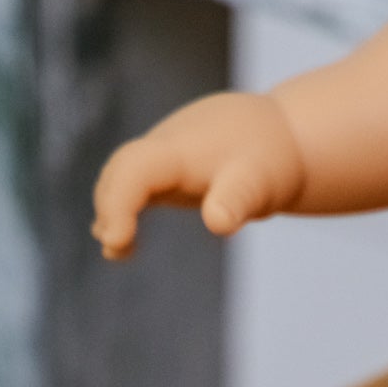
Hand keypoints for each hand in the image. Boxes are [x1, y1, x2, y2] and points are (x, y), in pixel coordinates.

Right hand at [92, 92, 306, 258]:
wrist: (277, 133)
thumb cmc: (268, 160)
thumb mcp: (261, 181)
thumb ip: (237, 199)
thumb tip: (218, 222)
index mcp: (181, 149)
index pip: (134, 169)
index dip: (117, 203)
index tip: (115, 242)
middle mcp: (163, 147)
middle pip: (119, 173)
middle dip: (110, 209)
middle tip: (117, 252)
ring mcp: (160, 156)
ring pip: (120, 178)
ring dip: (111, 212)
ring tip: (119, 253)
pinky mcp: (164, 169)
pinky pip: (130, 185)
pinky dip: (121, 212)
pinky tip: (124, 249)